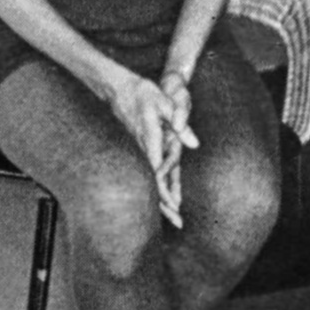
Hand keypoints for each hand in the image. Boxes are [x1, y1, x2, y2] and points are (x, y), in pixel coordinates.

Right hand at [107, 71, 197, 228]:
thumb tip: (194, 143)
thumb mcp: (162, 100)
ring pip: (149, 178)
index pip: (158, 169)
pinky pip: (146, 171)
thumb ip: (178, 120)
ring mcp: (138, 148)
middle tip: (178, 222)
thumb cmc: (141, 91)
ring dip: (160, 198)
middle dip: (165, 203)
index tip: (174, 206)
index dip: (165, 188)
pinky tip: (160, 195)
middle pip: (153, 181)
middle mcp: (142, 147)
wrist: (116, 87)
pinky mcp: (137, 146)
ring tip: (172, 217)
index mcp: (150, 138)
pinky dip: (155, 185)